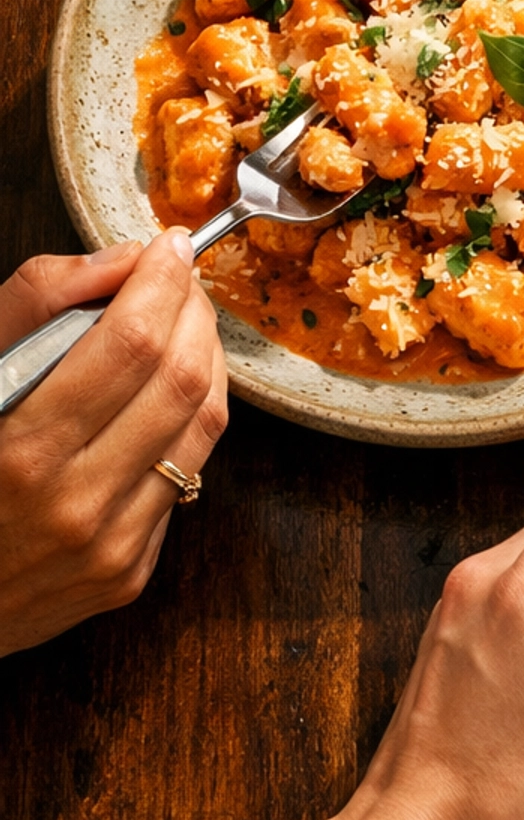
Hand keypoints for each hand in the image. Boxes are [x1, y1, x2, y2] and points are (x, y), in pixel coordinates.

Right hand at [0, 234, 227, 656]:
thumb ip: (37, 303)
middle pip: (180, 379)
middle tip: (180, 280)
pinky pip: (188, 475)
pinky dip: (190, 417)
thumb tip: (123, 259)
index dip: (161, 282)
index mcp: (22, 451)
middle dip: (193, 310)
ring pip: (203, 425)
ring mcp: (109, 546)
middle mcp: (74, 504)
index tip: (166, 246)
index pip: (131, 344)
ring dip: (206, 357)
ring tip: (184, 324)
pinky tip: (168, 391)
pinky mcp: (128, 573)